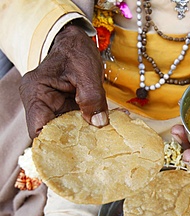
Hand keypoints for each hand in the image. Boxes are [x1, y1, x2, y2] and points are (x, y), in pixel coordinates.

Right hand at [20, 24, 107, 138]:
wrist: (77, 43)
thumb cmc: (75, 51)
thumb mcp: (86, 71)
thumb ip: (92, 97)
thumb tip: (98, 123)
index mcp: (36, 93)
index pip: (38, 129)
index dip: (53, 144)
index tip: (74, 152)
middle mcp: (42, 103)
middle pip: (54, 133)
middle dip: (74, 142)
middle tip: (96, 148)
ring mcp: (55, 107)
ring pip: (68, 130)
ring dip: (86, 134)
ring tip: (105, 138)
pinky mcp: (68, 108)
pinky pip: (79, 121)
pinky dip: (92, 124)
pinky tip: (108, 126)